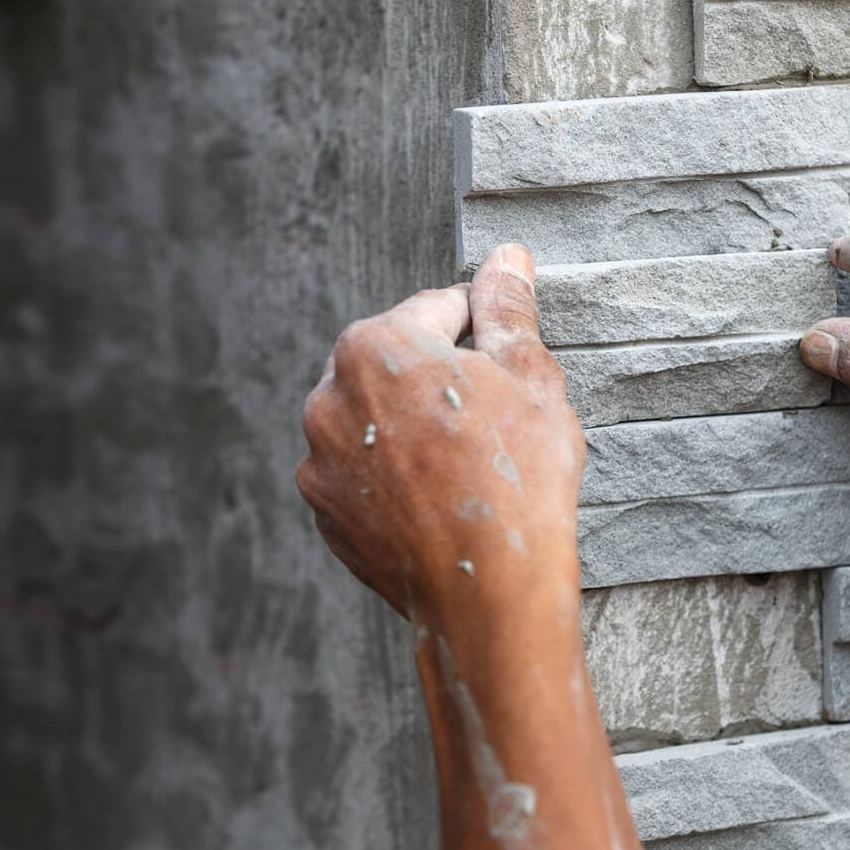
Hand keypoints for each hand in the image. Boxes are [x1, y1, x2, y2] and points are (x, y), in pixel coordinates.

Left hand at [297, 245, 584, 621]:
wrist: (490, 591)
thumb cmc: (518, 476)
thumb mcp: (530, 374)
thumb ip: (508, 308)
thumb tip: (507, 258)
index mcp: (375, 344)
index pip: (438, 309)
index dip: (484, 334)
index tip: (510, 365)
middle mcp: (328, 396)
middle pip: (397, 363)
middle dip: (441, 380)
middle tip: (495, 421)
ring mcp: (320, 460)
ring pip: (376, 420)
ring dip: (414, 428)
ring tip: (468, 466)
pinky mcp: (326, 514)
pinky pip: (363, 475)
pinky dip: (396, 478)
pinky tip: (441, 500)